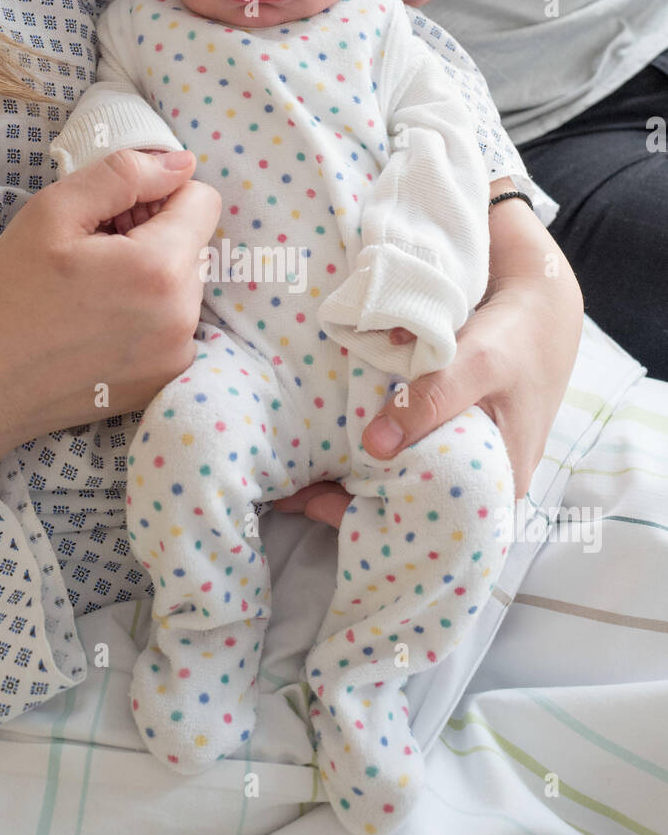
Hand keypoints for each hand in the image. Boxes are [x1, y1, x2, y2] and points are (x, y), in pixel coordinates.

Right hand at [0, 148, 220, 471]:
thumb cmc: (7, 296)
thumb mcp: (53, 212)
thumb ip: (124, 175)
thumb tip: (182, 164)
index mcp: (161, 267)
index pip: (203, 201)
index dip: (158, 195)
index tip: (114, 215)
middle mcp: (183, 316)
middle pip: (193, 244)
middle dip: (153, 236)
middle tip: (91, 255)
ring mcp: (178, 354)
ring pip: (184, 285)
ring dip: (149, 277)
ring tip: (90, 292)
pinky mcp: (166, 380)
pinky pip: (174, 325)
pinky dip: (146, 316)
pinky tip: (97, 326)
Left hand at [274, 202, 583, 514]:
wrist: (542, 308)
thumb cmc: (516, 338)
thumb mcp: (477, 363)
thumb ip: (430, 400)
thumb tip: (375, 447)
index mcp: (498, 486)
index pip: (425, 526)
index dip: (368, 523)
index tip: (313, 507)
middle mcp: (483, 487)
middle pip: (408, 512)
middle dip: (350, 506)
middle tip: (292, 496)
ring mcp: (467, 465)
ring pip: (403, 487)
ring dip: (355, 482)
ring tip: (300, 482)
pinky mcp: (452, 441)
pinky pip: (406, 462)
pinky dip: (370, 460)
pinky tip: (333, 454)